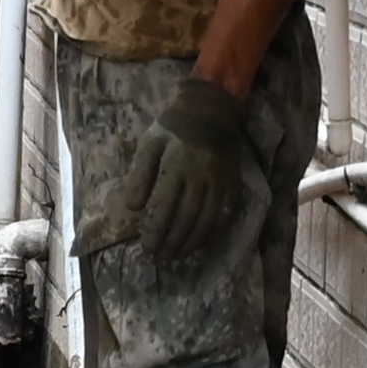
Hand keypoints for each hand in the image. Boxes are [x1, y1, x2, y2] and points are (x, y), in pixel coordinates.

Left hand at [107, 71, 259, 263]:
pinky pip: (224, 216)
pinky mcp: (233, 185)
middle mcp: (201, 177)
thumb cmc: (173, 128)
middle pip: (185, 219)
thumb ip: (139, 175)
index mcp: (176, 166)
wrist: (212, 110)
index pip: (164, 207)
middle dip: (170, 242)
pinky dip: (211, 234)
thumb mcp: (149, 143)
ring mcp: (220, 182)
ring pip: (205, 221)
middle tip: (159, 257)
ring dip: (189, 243)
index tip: (146, 247)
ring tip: (175, 256)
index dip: (155, 231)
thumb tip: (133, 208)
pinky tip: (198, 244)